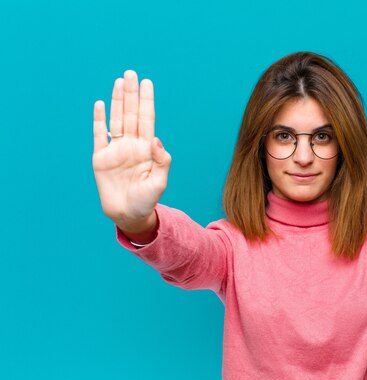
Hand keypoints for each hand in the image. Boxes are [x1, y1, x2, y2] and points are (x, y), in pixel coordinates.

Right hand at [92, 70, 171, 231]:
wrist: (128, 214)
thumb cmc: (147, 199)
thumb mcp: (160, 182)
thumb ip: (162, 161)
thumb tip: (156, 139)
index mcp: (147, 148)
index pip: (147, 119)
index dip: (147, 101)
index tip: (147, 83)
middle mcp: (131, 144)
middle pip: (131, 114)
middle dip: (131, 94)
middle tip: (131, 73)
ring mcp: (116, 149)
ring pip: (116, 119)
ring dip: (117, 101)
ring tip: (119, 82)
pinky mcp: (101, 158)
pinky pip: (99, 135)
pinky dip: (99, 120)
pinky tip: (100, 104)